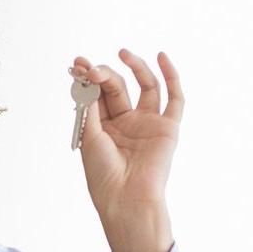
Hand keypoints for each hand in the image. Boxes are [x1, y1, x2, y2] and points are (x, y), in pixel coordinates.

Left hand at [70, 49, 182, 251]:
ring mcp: (148, 124)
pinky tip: (161, 57)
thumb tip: (88, 77)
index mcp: (104, 129)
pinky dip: (171, 76)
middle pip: (118, 89)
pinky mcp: (168, 128)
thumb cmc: (103, 174)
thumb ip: (91, 106)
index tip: (77, 63)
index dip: (89, 79)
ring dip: (135, 67)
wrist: (125, 198)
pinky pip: (174, 98)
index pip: (98, 96)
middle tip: (93, 68)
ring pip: (146, 87)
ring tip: (122, 53)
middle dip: (105, 75)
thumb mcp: (90, 136)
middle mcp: (127, 124)